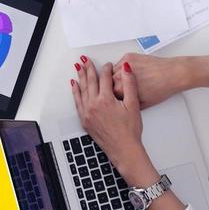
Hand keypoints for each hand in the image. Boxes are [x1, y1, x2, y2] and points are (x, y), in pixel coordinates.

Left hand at [71, 59, 146, 173]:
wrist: (124, 150)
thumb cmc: (130, 131)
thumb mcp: (133, 105)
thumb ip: (129, 84)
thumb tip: (126, 68)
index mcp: (106, 99)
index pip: (104, 77)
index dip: (106, 68)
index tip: (108, 64)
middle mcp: (93, 105)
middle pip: (90, 81)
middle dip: (88, 68)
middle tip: (85, 59)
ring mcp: (87, 113)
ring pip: (82, 90)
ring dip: (80, 77)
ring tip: (78, 67)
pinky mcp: (85, 120)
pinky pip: (77, 102)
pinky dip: (75, 91)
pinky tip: (74, 85)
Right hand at [110, 53, 185, 108]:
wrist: (172, 74)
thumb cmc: (161, 89)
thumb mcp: (143, 104)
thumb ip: (129, 104)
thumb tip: (124, 105)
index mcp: (121, 90)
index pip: (109, 94)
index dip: (115, 96)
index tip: (119, 97)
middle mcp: (120, 76)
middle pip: (109, 82)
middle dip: (115, 85)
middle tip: (126, 88)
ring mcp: (124, 65)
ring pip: (113, 71)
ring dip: (118, 76)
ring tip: (130, 80)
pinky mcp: (129, 56)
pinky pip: (120, 63)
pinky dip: (124, 67)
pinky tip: (134, 72)